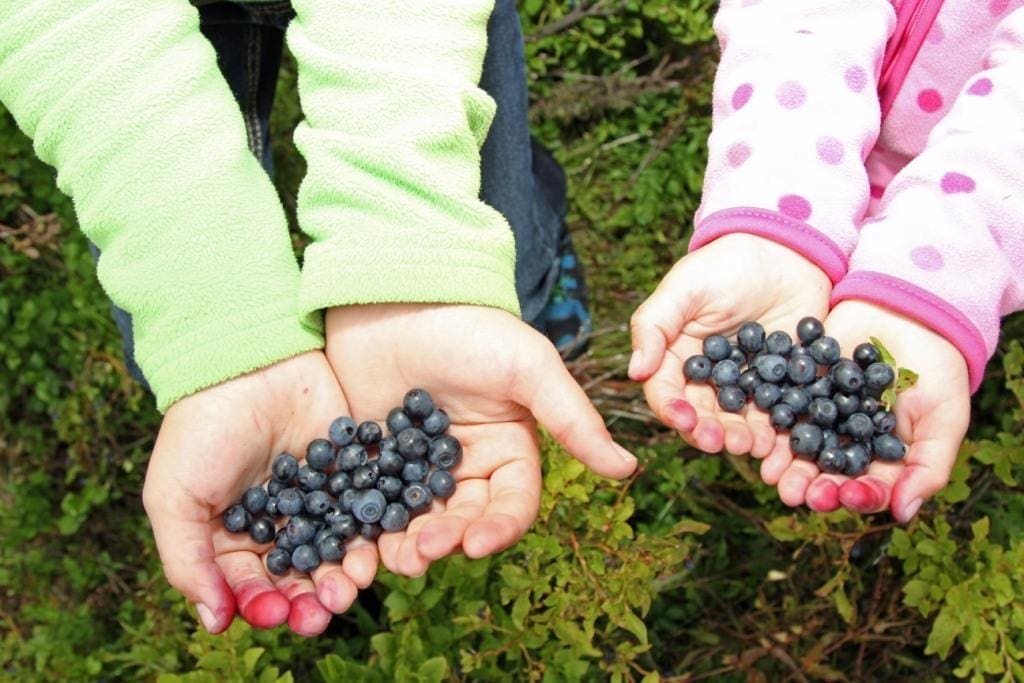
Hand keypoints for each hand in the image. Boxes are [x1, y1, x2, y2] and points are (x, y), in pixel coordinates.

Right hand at [142, 351, 378, 636]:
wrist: (250, 361)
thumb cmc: (202, 428)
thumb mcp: (175, 496)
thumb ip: (187, 561)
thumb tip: (213, 622)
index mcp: (233, 535)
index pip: (251, 585)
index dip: (262, 604)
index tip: (275, 613)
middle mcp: (280, 522)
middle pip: (300, 576)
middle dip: (312, 599)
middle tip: (324, 611)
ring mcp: (320, 497)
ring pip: (338, 550)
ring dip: (345, 575)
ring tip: (352, 586)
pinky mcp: (353, 471)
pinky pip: (367, 512)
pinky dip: (372, 535)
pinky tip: (374, 550)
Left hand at [324, 303, 636, 576]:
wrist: (395, 295)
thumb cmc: (469, 326)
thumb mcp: (527, 368)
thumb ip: (573, 420)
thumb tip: (628, 467)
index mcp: (509, 448)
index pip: (513, 502)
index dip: (500, 528)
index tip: (476, 544)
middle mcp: (467, 464)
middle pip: (465, 519)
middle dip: (448, 539)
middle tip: (424, 550)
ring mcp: (418, 464)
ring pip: (420, 519)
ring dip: (410, 544)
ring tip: (396, 557)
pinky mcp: (374, 459)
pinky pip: (374, 502)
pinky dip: (369, 526)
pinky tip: (360, 541)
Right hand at [629, 234, 830, 456]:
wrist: (785, 249)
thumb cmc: (725, 264)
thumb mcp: (683, 289)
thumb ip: (653, 326)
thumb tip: (635, 372)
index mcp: (677, 358)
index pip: (667, 393)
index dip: (673, 411)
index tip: (685, 422)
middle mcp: (708, 378)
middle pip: (703, 416)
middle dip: (711, 433)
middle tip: (723, 442)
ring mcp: (746, 383)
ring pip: (739, 420)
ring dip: (743, 437)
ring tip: (751, 445)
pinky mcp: (782, 383)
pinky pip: (778, 413)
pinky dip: (778, 431)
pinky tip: (781, 439)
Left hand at [769, 300, 969, 518]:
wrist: (909, 313)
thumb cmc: (936, 369)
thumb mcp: (944, 418)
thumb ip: (928, 467)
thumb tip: (902, 514)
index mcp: (879, 457)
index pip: (866, 487)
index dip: (857, 496)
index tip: (848, 498)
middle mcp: (843, 441)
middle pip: (825, 472)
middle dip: (809, 485)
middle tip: (794, 496)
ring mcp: (818, 414)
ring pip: (798, 445)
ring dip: (783, 462)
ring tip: (771, 474)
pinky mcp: (797, 386)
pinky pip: (781, 407)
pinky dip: (771, 421)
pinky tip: (761, 431)